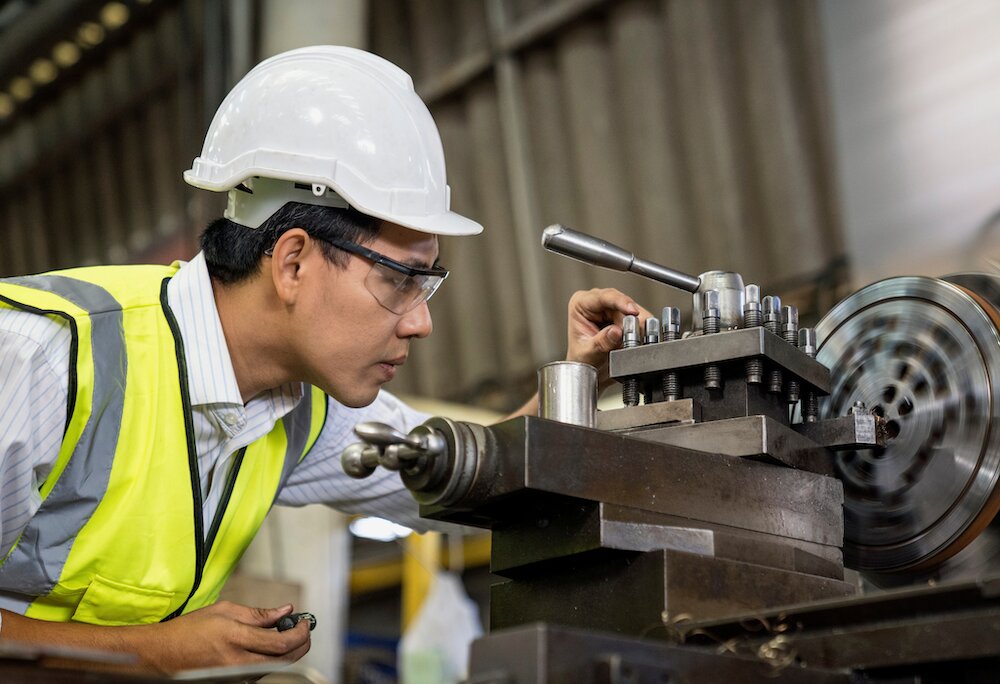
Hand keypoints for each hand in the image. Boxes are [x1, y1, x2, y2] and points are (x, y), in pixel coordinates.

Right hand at [142, 601, 310, 672]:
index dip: (300, 632)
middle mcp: (238, 662)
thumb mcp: (224, 611)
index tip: (305, 622)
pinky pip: (261, 672)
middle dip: (302, 644)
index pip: (281, 642)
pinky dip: (272, 659)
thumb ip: (258, 613)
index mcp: (236, 638)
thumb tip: (285, 611)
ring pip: (275, 668)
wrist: (162, 655)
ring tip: (287, 634)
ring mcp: (236, 676)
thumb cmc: (189, 631)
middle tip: (304, 630)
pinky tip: (270, 647)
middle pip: (285, 660)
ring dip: (288, 652)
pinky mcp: (234, 682)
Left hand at [565, 288, 652, 387]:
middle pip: (622, 304)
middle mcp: (596, 302)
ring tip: (629, 343)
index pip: (603, 297)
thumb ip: (602, 342)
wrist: (588, 372)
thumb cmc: (582, 360)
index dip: (621, 302)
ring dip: (636, 328)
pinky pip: (639, 319)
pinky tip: (635, 340)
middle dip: (631, 322)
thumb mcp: (588, 353)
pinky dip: (640, 331)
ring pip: (633, 312)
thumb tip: (616, 331)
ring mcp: (611, 308)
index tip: (633, 311)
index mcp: (580, 304)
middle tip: (633, 338)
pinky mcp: (624, 316)